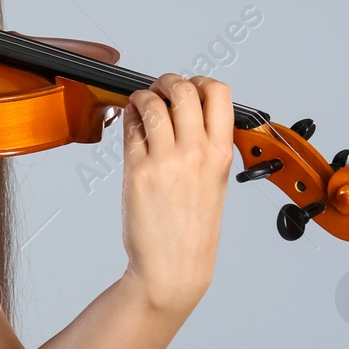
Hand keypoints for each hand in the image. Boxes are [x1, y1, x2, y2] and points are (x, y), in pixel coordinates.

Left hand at [118, 73, 233, 309]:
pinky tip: (129, 124)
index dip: (200, 81)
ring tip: (140, 106)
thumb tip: (185, 115)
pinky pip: (130, 129)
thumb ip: (205, 147)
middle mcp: (196, 153)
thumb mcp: (214, 183)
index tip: (189, 87)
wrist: (173, 267)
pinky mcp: (137, 171)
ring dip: (142, 97)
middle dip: (167, 81)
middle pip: (183, 89)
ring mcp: (166, 161)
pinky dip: (127, 119)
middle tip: (159, 90)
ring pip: (151, 103)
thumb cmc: (192, 230)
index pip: (218, 93)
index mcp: (221, 154)